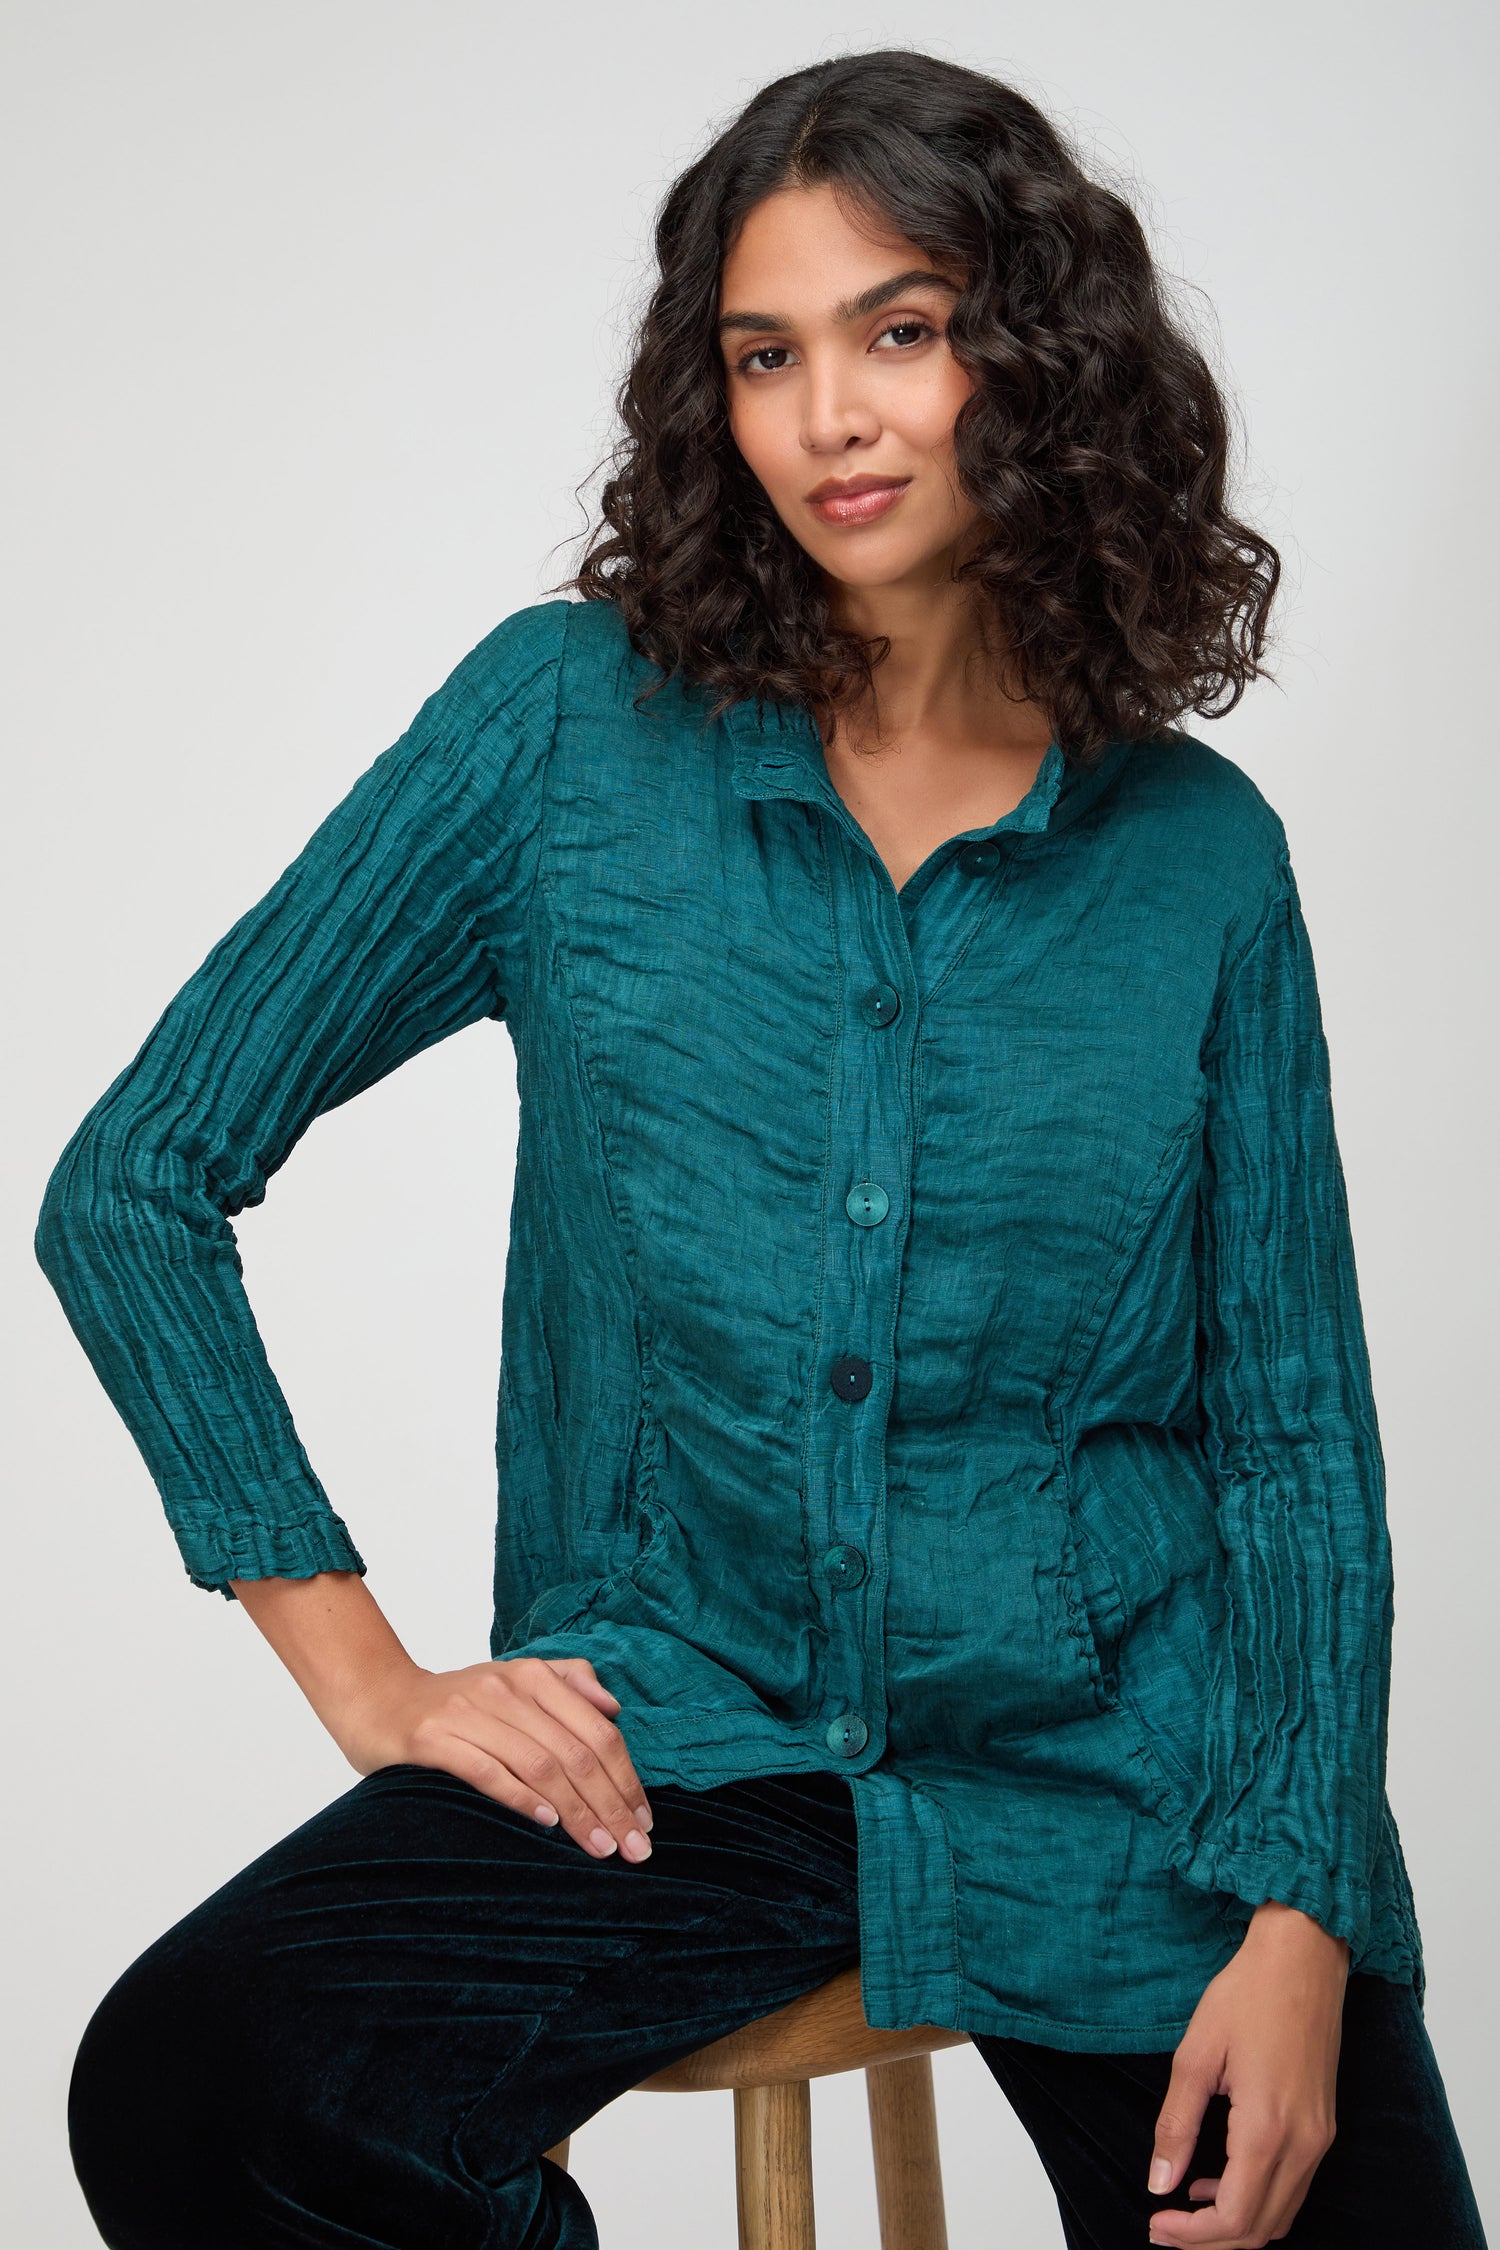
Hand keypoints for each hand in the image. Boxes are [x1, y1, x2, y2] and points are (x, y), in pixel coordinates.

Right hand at [230, 1573, 655, 1865]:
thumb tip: (614, 1706)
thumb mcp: (514, 1682)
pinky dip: (520, 1797)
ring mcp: (469, 1712)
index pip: (597, 1732)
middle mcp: (506, 1689)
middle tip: (633, 1849)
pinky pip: (487, 1770)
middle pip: (575, 1752)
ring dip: (576, 1810)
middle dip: (611, 1804)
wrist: (377, 1698)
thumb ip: (568, 1683)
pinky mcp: (432, 1738)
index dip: (626, 1779)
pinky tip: (546, 1823)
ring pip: (540, 1764)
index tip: (644, 1823)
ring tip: (600, 1847)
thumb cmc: (456, 1703)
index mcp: (534, 1677)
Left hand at [1146, 1901, 1347, 2245]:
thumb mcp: (1195, 2055)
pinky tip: (1219, 2175)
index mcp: (1268, 2130)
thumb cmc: (1248, 1995)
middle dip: (1210, 2239)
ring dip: (1235, 2222)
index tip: (1156, 2224)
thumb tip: (1158, 2183)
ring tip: (1186, 2201)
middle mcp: (1304, 2144)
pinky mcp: (1324, 2126)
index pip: (1234, 2217)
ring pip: (1281, 2214)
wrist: (1303, 1958)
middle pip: (1260, 2229)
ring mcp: (1320, 2138)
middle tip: (1165, 2226)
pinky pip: (1293, 2187)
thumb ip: (1176, 2124)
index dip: (1193, 2235)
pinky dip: (1258, 2198)